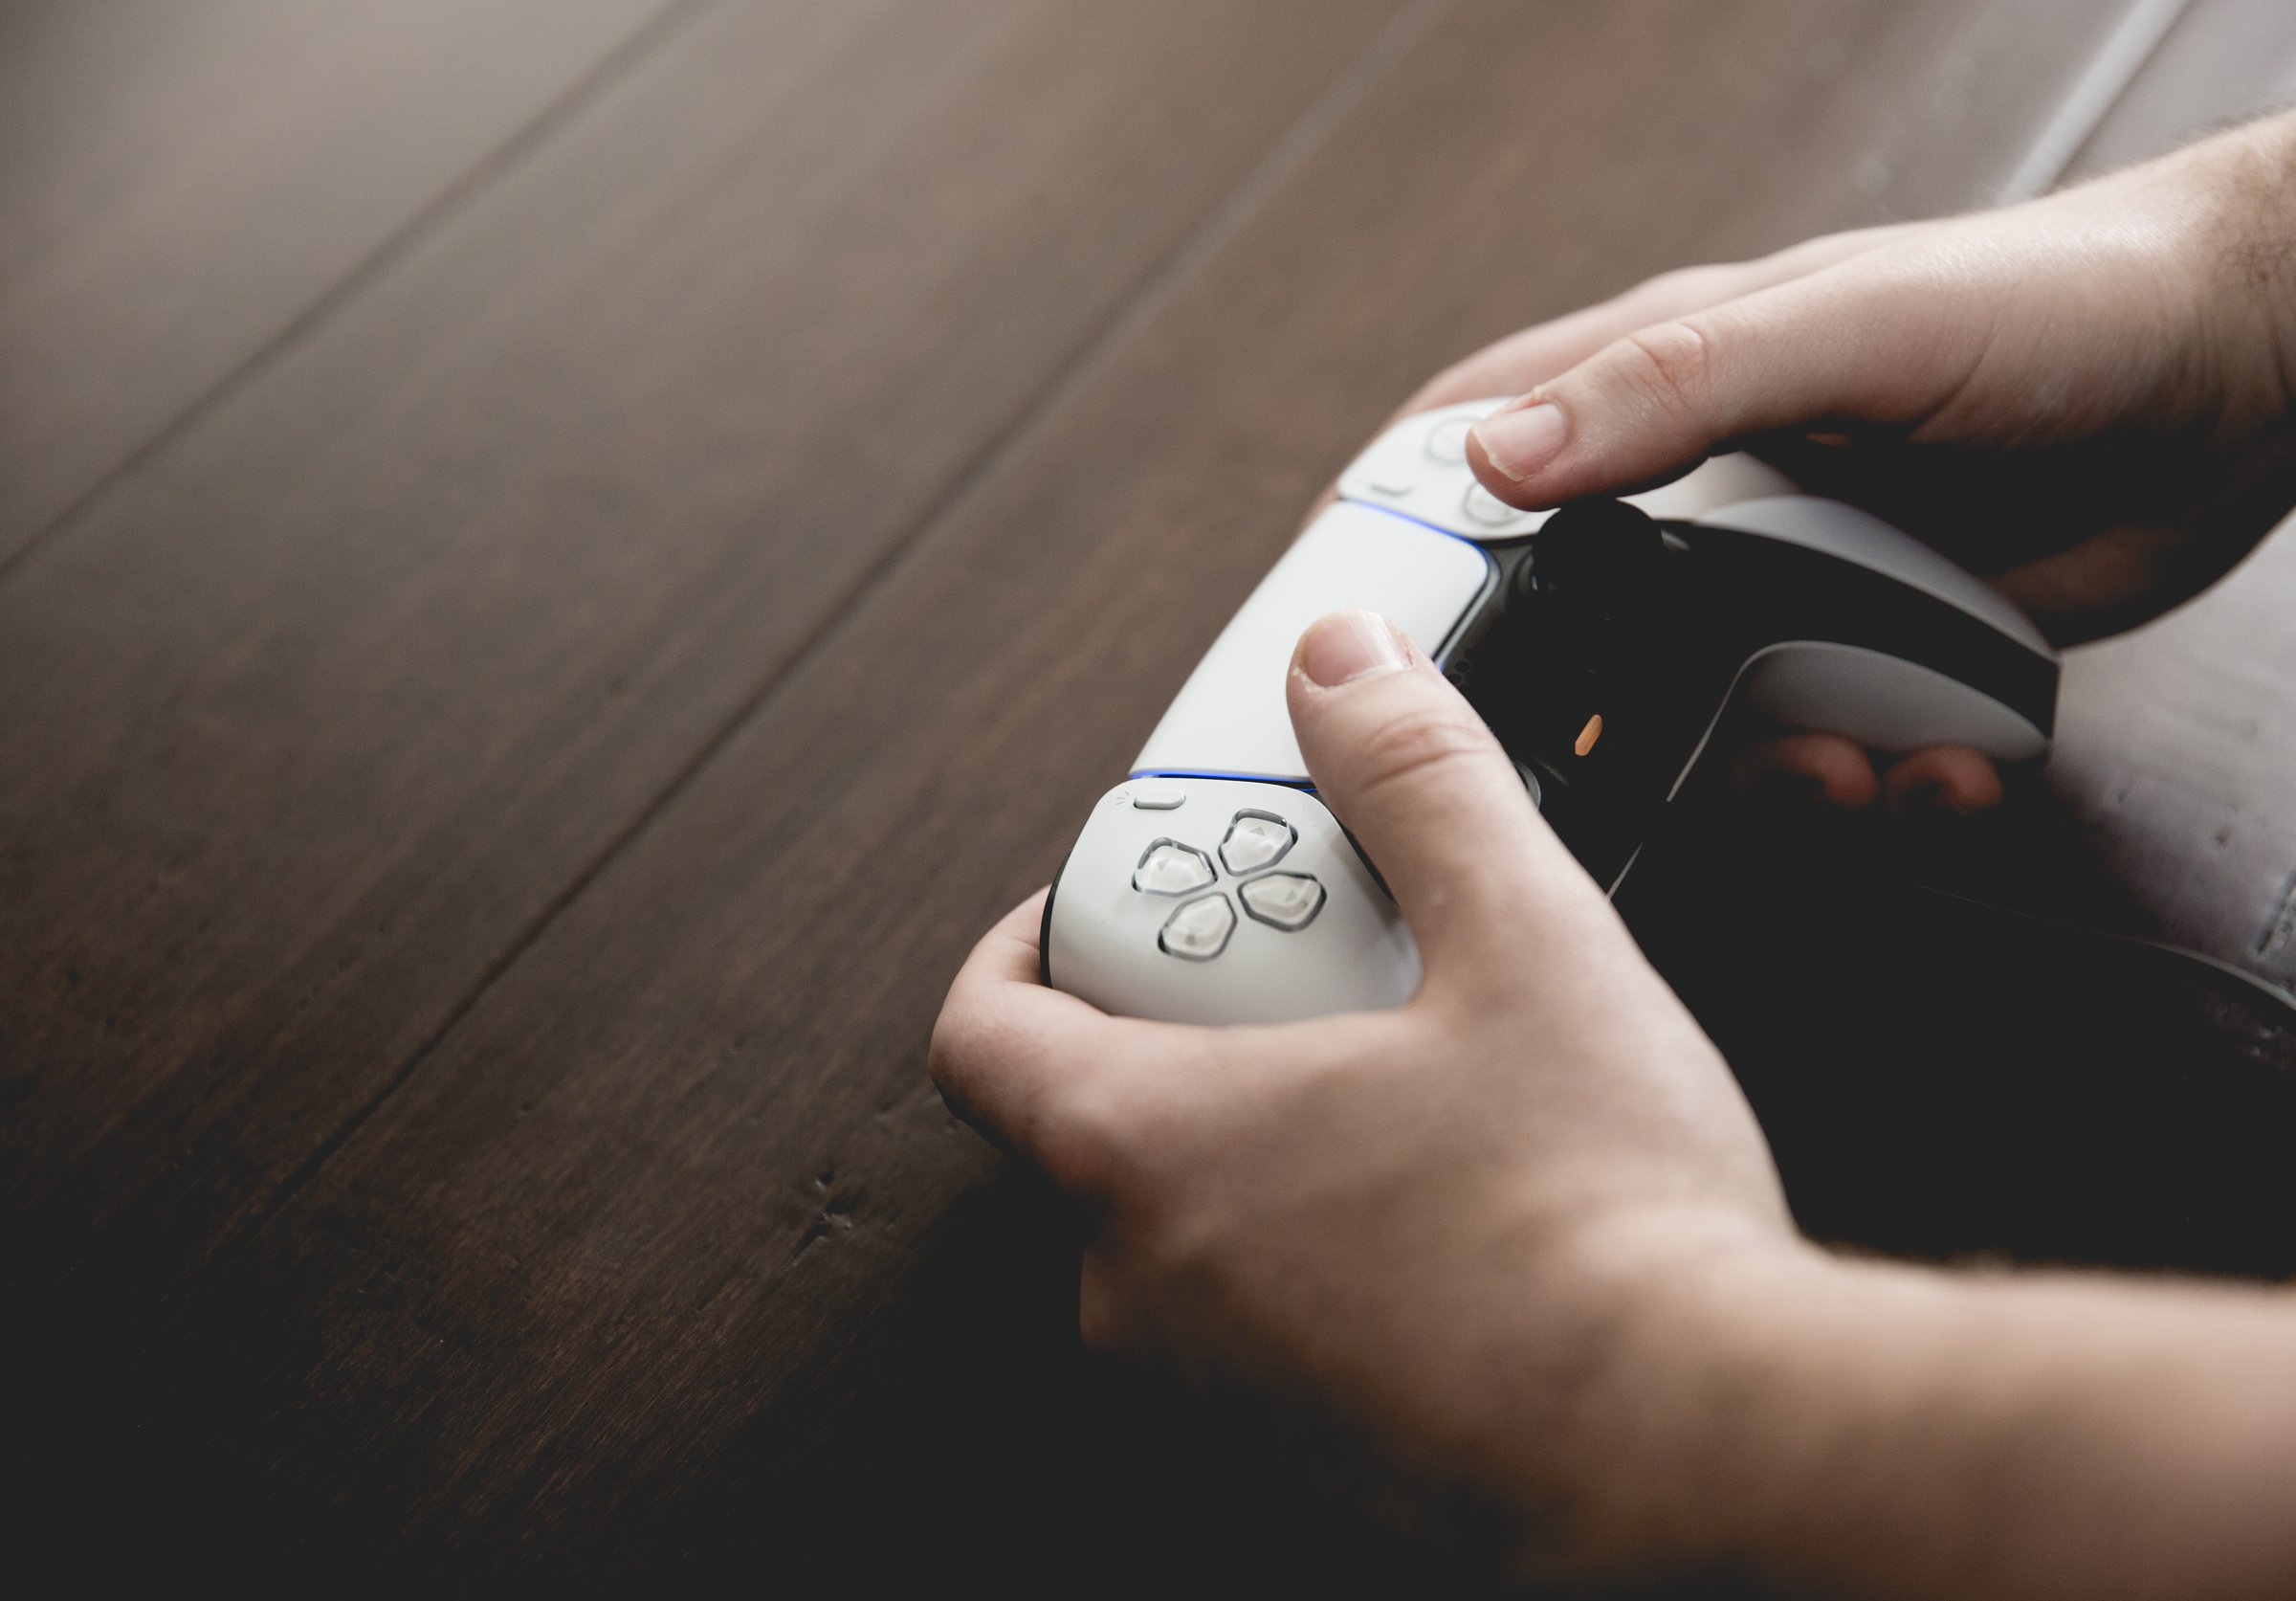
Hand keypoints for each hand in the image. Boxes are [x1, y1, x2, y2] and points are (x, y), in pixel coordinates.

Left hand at [931, 610, 1794, 1570]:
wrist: (1705, 1451)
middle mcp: (1144, 1286)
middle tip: (1303, 976)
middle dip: (1182, 1030)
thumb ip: (1417, 782)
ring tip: (1400, 1085)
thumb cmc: (1596, 1222)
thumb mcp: (1518, 946)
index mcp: (1146, 1147)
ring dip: (1258, 1141)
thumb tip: (1345, 669)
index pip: (977, 1036)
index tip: (1094, 907)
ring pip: (1184, 1226)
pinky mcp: (1305, 1456)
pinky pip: (1265, 1321)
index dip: (1017, 947)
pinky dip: (1318, 1247)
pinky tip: (1450, 1210)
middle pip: (1089, 1119)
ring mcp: (1215, 1389)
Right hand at [1404, 112, 2295, 811]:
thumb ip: (1674, 383)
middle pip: (1562, 623)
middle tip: (1558, 790)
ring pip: (1689, 717)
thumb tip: (1501, 457)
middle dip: (1564, 713)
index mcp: (1663, 386)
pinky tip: (1916, 766)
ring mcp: (1780, 581)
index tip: (1338, 643)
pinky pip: (1814, 751)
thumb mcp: (1852, 325)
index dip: (1385, 541)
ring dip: (1740, 772)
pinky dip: (1856, 786)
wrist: (2239, 381)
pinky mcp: (1862, 653)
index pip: (1467, 453)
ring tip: (1823, 765)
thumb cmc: (2056, 299)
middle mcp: (1703, 492)